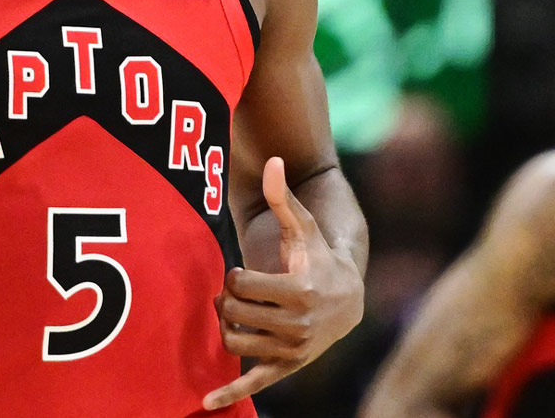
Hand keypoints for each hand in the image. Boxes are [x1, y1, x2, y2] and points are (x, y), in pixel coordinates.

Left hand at [204, 157, 363, 410]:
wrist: (348, 300)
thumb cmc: (318, 257)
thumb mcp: (303, 228)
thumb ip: (284, 197)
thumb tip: (274, 161)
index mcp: (298, 291)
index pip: (241, 285)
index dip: (235, 276)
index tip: (246, 273)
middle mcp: (296, 325)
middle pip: (234, 313)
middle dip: (228, 299)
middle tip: (235, 292)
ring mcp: (291, 349)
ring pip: (234, 341)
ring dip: (226, 325)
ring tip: (236, 312)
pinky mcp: (286, 368)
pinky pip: (254, 383)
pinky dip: (230, 394)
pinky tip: (206, 404)